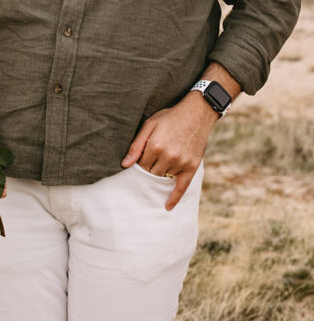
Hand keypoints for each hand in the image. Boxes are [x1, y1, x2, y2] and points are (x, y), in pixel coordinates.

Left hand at [121, 93, 218, 210]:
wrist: (196, 114)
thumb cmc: (170, 117)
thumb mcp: (150, 124)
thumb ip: (136, 145)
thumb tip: (125, 164)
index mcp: (155, 146)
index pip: (141, 165)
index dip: (139, 164)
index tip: (139, 163)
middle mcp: (168, 156)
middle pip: (151, 173)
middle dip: (147, 171)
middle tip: (147, 167)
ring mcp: (181, 163)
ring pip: (164, 178)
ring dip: (159, 176)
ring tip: (156, 174)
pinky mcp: (192, 167)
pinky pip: (182, 187)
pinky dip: (174, 197)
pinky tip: (167, 206)